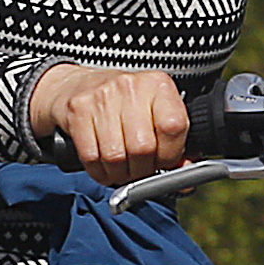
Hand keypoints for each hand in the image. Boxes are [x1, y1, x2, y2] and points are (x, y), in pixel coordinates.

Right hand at [27, 62, 189, 179]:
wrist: (80, 86)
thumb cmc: (125, 106)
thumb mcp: (155, 115)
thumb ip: (174, 145)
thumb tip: (185, 178)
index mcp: (159, 85)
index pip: (173, 127)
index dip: (170, 154)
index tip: (164, 160)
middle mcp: (131, 86)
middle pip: (143, 147)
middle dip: (142, 169)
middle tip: (140, 168)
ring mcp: (102, 96)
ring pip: (116, 157)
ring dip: (120, 174)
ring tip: (122, 168)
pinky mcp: (79, 110)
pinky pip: (92, 158)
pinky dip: (100, 172)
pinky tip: (104, 166)